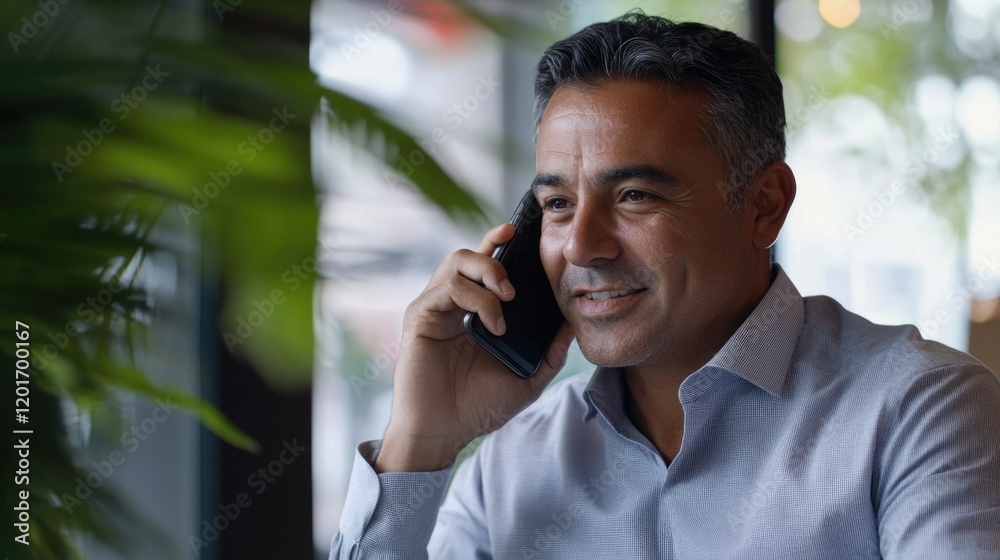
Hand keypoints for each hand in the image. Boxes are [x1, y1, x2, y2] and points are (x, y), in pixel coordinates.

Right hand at [375, 223, 574, 472]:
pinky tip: (494, 325)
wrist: (445, 433)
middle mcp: (452, 304)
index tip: (523, 233)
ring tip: (507, 298)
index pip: (485, 265)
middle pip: (469, 254)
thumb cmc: (478, 407)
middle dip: (496, 254)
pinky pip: (448, 288)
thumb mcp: (527, 378)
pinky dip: (477, 300)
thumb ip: (550, 351)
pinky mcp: (420, 317)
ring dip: (488, 272)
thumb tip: (573, 322)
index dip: (500, 243)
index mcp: (473, 312)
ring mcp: (434, 308)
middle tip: (516, 285)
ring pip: (456, 262)